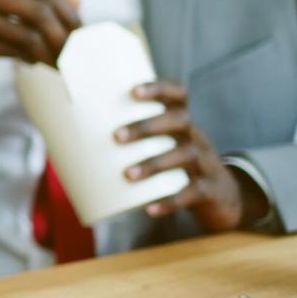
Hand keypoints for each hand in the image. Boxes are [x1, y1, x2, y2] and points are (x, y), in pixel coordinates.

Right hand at [0, 0, 80, 88]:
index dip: (66, 9)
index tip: (79, 28)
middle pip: (39, 9)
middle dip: (64, 32)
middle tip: (77, 49)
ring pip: (31, 34)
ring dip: (51, 52)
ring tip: (58, 60)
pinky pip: (16, 51)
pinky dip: (31, 59)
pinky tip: (32, 61)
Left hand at [117, 81, 243, 231]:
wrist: (222, 196)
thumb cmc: (176, 164)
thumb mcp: (164, 146)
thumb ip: (132, 139)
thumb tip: (74, 139)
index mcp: (182, 122)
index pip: (179, 94)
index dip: (159, 88)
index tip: (133, 91)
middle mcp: (196, 137)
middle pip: (179, 121)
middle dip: (147, 127)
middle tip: (117, 136)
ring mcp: (206, 162)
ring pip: (186, 155)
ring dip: (154, 164)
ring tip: (127, 175)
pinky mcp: (210, 189)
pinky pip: (193, 193)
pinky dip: (171, 201)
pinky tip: (149, 208)